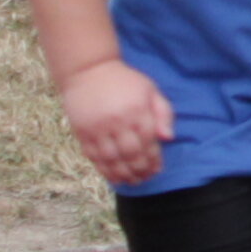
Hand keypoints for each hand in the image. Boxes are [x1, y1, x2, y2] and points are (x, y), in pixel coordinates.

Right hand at [58, 59, 173, 186]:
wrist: (88, 71)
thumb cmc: (125, 81)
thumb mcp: (151, 90)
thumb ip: (163, 113)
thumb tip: (168, 138)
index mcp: (137, 112)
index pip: (149, 142)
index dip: (154, 159)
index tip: (157, 169)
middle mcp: (117, 122)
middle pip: (131, 154)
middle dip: (139, 170)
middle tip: (144, 178)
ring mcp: (98, 128)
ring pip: (111, 159)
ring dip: (122, 174)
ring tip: (131, 181)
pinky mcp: (82, 132)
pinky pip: (94, 156)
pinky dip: (103, 169)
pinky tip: (112, 176)